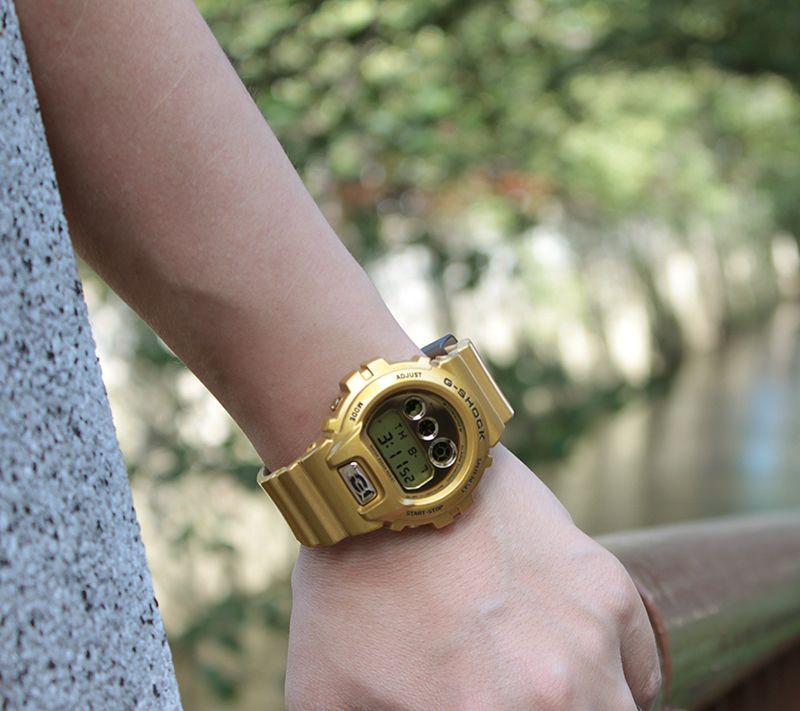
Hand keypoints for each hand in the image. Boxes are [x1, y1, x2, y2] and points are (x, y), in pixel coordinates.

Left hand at [286, 445, 660, 709]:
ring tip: (551, 696)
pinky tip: (588, 673)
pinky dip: (624, 684)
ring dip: (590, 710)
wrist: (394, 478)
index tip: (467, 709)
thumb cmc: (350, 582)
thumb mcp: (324, 689)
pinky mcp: (606, 588)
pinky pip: (645, 669)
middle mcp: (549, 694)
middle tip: (509, 699)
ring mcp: (589, 638)